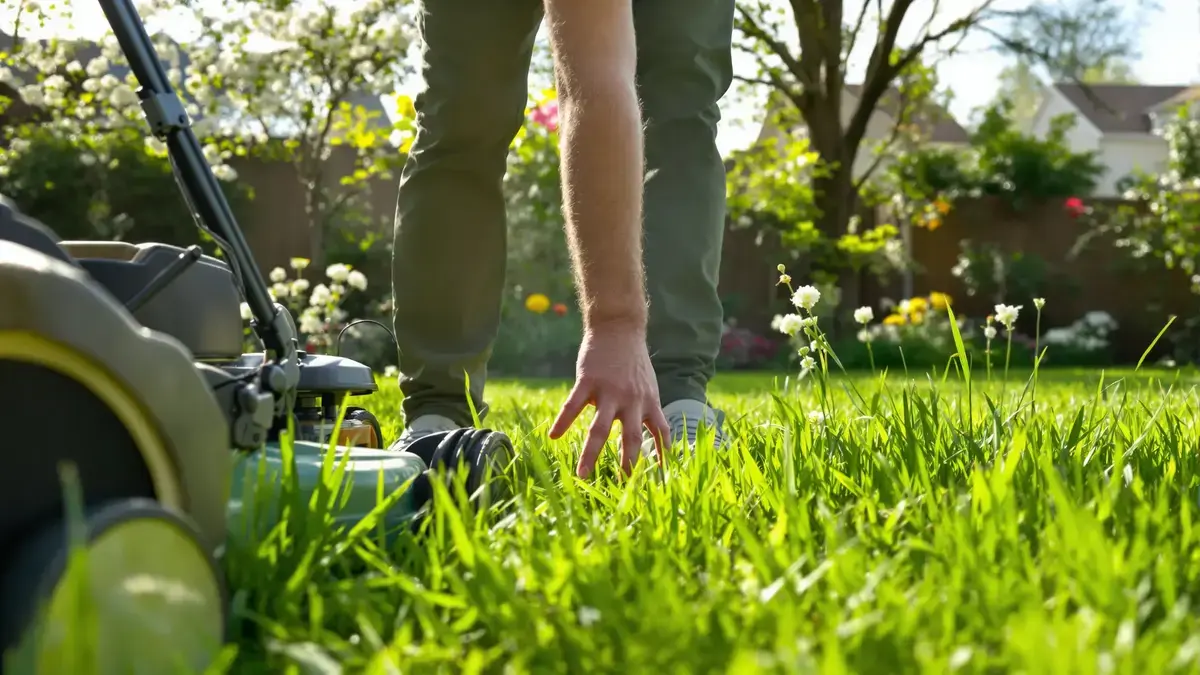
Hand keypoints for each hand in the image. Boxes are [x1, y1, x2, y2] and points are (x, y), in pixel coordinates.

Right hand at [549, 324, 670, 477]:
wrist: (619, 327)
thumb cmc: (633, 360)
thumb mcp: (649, 386)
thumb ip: (647, 410)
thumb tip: (650, 437)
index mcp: (648, 402)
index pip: (660, 434)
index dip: (661, 456)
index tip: (659, 480)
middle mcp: (632, 400)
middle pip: (630, 438)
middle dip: (627, 465)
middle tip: (621, 488)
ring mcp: (609, 391)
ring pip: (600, 428)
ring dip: (590, 454)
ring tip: (581, 475)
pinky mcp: (588, 380)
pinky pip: (574, 405)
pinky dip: (563, 421)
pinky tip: (553, 436)